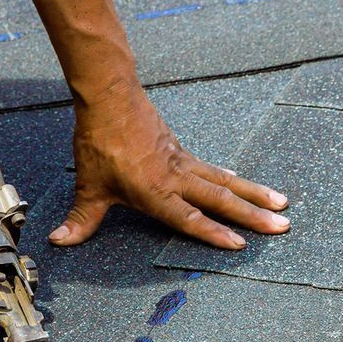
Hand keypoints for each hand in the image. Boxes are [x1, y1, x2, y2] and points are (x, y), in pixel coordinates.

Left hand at [51, 87, 288, 249]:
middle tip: (282, 226)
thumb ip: (81, 217)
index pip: (189, 218)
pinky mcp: (181, 151)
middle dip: (252, 215)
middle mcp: (175, 177)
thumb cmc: (99, 142)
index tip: (241, 244)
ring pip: (225, 182)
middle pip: (220, 199)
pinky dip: (232, 179)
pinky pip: (212, 169)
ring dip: (253, 194)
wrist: (109, 97)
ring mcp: (181, 162)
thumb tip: (60, 240)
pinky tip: (243, 184)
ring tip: (282, 204)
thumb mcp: (88, 185)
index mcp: (155, 191)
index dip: (214, 233)